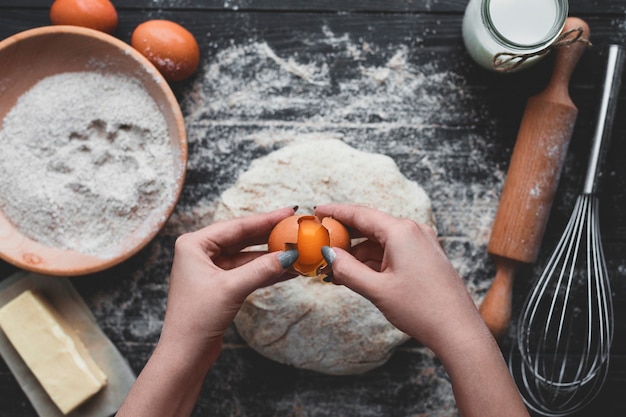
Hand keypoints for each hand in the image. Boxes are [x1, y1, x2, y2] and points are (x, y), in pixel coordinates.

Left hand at [159, 206, 298, 363]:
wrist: (185, 354)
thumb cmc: (197, 318)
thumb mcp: (232, 288)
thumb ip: (261, 269)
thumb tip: (289, 256)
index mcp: (194, 244)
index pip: (236, 226)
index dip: (265, 220)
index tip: (288, 213)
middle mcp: (200, 252)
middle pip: (242, 238)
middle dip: (270, 236)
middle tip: (295, 228)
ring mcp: (210, 269)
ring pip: (247, 256)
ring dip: (271, 257)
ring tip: (296, 253)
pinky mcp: (219, 285)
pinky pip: (247, 271)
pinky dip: (265, 271)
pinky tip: (286, 271)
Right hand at [315, 203, 481, 353]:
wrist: (458, 331)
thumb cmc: (422, 310)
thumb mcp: (377, 290)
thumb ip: (348, 270)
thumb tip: (328, 255)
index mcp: (401, 232)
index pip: (360, 214)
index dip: (336, 212)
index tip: (317, 211)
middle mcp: (413, 231)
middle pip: (370, 227)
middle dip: (345, 238)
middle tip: (321, 245)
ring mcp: (422, 244)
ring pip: (380, 243)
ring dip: (358, 255)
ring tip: (335, 271)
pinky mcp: (425, 258)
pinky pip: (392, 253)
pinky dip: (373, 262)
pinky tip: (357, 276)